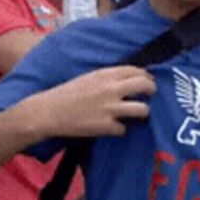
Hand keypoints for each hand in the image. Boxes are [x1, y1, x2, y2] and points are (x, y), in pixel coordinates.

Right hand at [31, 66, 155, 139]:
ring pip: (142, 109)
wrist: (47, 112)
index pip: (136, 70)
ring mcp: (110, 108)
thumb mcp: (88, 78)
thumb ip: (108, 78)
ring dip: (142, 113)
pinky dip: (119, 129)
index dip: (146, 76)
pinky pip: (124, 129)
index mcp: (105, 74)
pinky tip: (112, 127)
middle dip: (151, 91)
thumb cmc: (66, 94)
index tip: (148, 81)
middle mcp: (111, 89)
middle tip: (149, 96)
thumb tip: (129, 80)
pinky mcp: (105, 126)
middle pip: (145, 86)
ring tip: (138, 115)